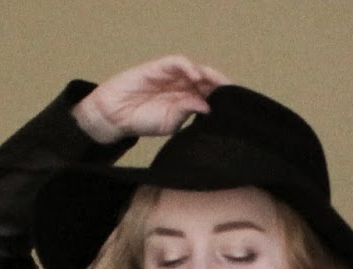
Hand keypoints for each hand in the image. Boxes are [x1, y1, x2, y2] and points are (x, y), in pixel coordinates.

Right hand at [74, 55, 230, 143]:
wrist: (116, 115)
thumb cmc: (142, 121)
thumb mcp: (170, 123)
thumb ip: (187, 112)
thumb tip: (208, 107)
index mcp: (187, 101)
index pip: (209, 95)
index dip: (222, 98)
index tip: (236, 105)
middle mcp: (182, 86)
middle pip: (207, 81)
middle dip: (221, 85)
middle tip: (233, 92)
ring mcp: (171, 76)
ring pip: (196, 70)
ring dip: (208, 75)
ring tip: (219, 84)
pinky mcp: (159, 67)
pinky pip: (178, 62)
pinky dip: (189, 67)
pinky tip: (196, 77)